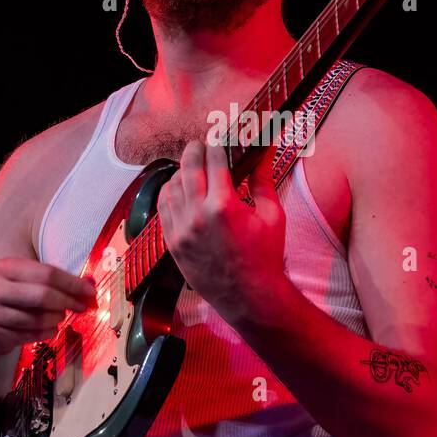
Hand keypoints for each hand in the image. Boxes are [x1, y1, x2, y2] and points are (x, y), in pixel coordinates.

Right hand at [0, 257, 95, 356]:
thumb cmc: (2, 295)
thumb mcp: (18, 278)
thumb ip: (50, 279)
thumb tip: (88, 283)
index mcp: (3, 268)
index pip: (46, 273)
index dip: (72, 283)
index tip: (90, 291)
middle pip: (43, 295)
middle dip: (68, 302)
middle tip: (82, 307)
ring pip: (37, 319)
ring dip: (57, 319)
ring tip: (61, 317)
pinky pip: (29, 335)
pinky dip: (46, 333)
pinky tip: (50, 329)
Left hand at [156, 139, 286, 326]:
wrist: (250, 297)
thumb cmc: (265, 257)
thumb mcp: (272, 216)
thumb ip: (263, 181)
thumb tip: (263, 153)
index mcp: (223, 206)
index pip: (214, 160)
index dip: (216, 144)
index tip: (219, 138)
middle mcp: (197, 216)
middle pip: (188, 167)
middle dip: (194, 150)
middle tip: (201, 145)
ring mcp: (181, 231)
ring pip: (171, 186)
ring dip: (181, 172)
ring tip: (191, 168)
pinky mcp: (172, 244)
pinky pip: (163, 209)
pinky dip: (169, 193)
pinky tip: (179, 189)